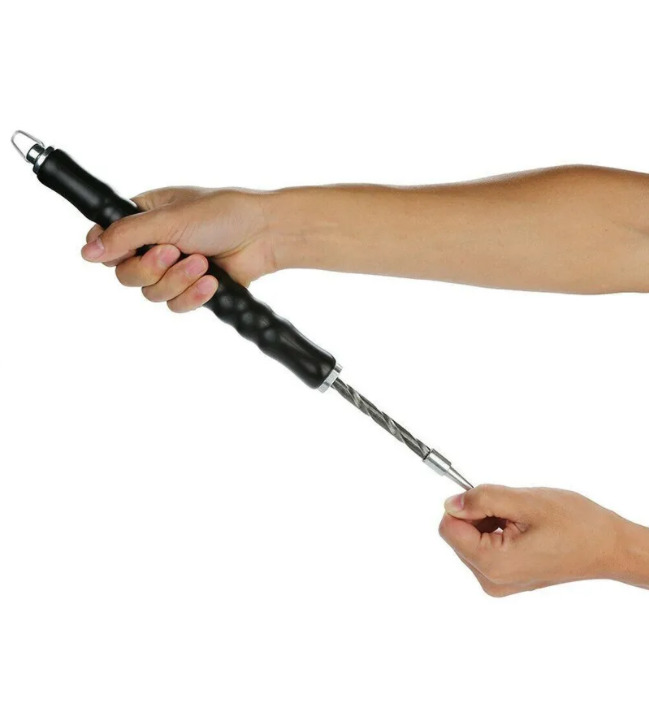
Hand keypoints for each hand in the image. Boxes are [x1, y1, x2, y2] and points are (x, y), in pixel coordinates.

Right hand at [81, 187, 273, 311]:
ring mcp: (174, 269)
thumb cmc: (223, 214)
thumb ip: (126, 235)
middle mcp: (155, 244)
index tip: (116, 254)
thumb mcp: (168, 219)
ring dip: (177, 280)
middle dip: (151, 268)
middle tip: (173, 252)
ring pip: (151, 293)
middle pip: (126, 274)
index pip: (108, 240)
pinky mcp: (192, 289)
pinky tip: (210, 281)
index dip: (108, 251)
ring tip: (202, 262)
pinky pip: (176, 304)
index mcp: (145, 217)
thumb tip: (88, 250)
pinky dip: (192, 295)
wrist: (264, 236)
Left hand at [438, 485, 641, 596]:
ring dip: (490, 521)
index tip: (493, 501)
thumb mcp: (526, 502)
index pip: (448, 528)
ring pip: (471, 538)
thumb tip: (451, 503)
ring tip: (523, 521)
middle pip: (458, 533)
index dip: (466, 506)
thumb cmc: (577, 525)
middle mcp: (491, 580)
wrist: (609, 548)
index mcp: (493, 564)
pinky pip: (485, 547)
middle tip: (515, 512)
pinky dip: (498, 530)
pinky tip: (524, 530)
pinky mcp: (506, 578)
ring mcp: (498, 582)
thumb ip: (483, 499)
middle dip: (480, 514)